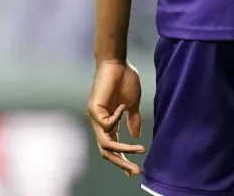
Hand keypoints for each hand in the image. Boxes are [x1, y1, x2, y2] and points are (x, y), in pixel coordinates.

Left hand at [87, 60, 145, 176]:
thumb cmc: (124, 80)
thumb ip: (133, 120)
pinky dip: (117, 118)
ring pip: (106, 143)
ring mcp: (96, 117)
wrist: (117, 63)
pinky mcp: (94, 110)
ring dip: (123, 149)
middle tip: (135, 171)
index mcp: (110, 123)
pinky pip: (107, 124)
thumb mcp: (132, 104)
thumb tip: (136, 136)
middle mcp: (100, 123)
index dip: (123, 159)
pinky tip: (124, 107)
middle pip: (107, 151)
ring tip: (139, 149)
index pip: (114, 147)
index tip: (134, 171)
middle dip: (122, 162)